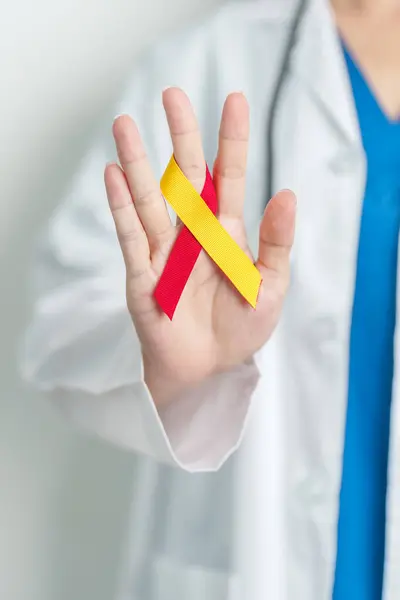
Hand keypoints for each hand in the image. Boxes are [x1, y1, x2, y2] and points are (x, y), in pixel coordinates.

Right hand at [104, 88, 295, 406]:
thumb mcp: (271, 287)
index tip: (234, 100)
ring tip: (125, 124)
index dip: (232, 141)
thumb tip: (289, 194)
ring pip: (150, 199)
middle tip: (173, 95)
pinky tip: (113, 175)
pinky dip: (121, 207)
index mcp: (227, 234)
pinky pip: (131, 237)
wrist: (208, 369)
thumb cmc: (240, 329)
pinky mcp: (142, 275)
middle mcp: (194, 234)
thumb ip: (277, 243)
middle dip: (180, 136)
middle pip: (186, 177)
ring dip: (137, 163)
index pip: (230, 177)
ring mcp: (165, 251)